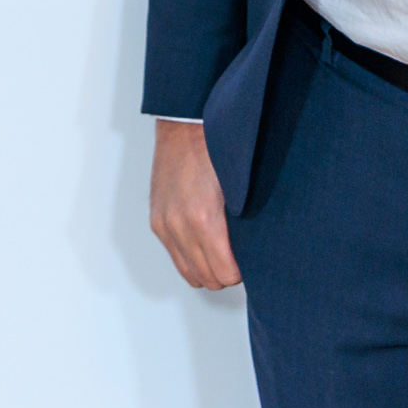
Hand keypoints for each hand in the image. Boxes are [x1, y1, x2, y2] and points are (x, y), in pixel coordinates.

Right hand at [151, 119, 241, 289]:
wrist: (184, 128)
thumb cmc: (215, 151)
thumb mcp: (237, 189)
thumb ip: (240, 225)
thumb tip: (251, 252)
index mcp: (203, 218)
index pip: (223, 273)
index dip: (239, 272)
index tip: (247, 262)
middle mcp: (179, 226)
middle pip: (206, 278)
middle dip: (224, 273)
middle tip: (237, 258)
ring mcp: (164, 225)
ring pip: (188, 272)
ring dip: (206, 269)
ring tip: (220, 253)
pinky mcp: (156, 221)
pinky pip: (175, 256)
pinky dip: (190, 257)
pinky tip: (203, 243)